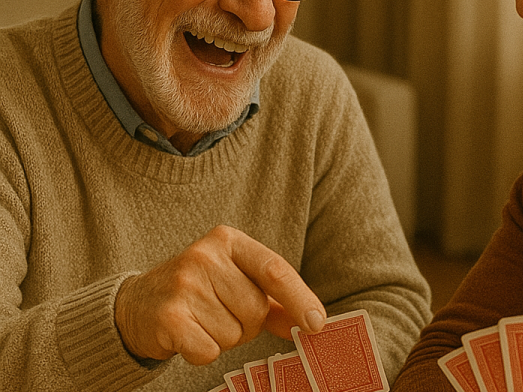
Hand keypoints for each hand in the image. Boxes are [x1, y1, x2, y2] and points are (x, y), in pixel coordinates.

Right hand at [114, 225, 325, 365]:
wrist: (136, 305)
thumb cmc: (199, 292)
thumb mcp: (236, 282)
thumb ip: (274, 300)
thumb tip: (313, 321)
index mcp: (228, 240)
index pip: (275, 269)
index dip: (300, 298)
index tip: (317, 323)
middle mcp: (205, 255)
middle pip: (255, 309)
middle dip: (246, 325)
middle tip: (220, 315)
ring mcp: (184, 283)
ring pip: (233, 334)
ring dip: (222, 338)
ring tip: (200, 321)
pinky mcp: (168, 316)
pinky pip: (209, 351)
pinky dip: (202, 352)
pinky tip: (186, 335)